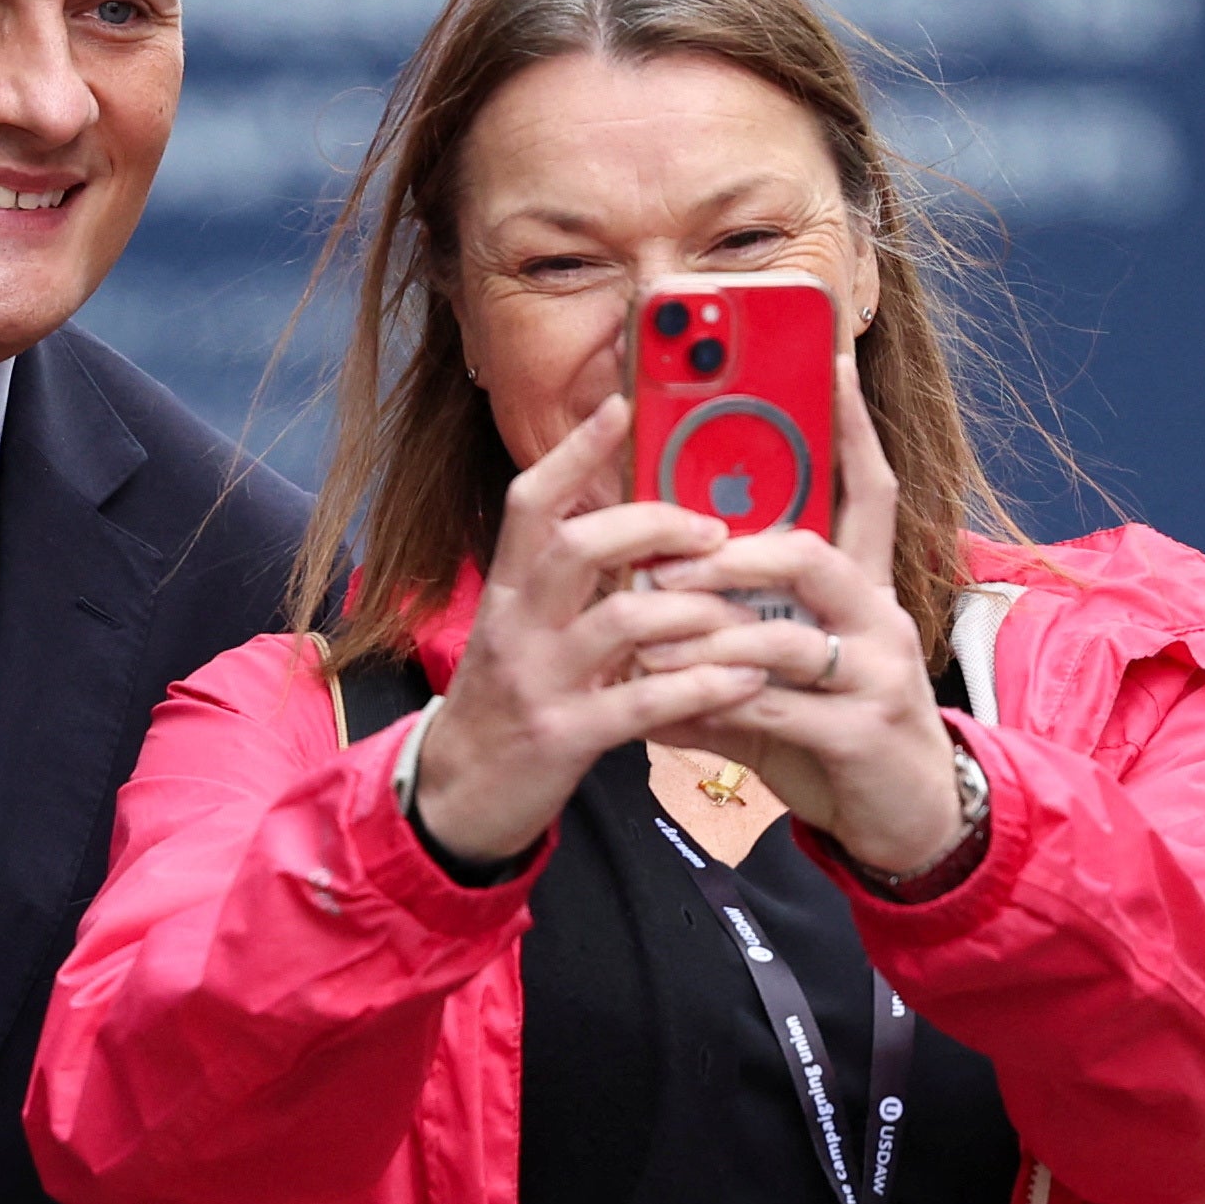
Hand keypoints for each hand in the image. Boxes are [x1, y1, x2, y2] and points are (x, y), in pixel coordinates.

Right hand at [406, 395, 768, 866]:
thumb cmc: (508, 704)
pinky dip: (703, 685)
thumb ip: (569, 585)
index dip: (575, 450)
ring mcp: (538, 682)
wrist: (457, 800)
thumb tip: (635, 527)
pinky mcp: (565, 738)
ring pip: (622, 621)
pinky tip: (747, 678)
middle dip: (655, 525)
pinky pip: (644, 702)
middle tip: (715, 532)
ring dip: (696, 611)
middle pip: (580, 545)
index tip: (622, 403)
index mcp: (509, 591)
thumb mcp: (523, 632)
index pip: (531, 502)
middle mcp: (517, 625)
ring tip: (746, 614)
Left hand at [633, 359, 968, 877]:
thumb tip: (643, 592)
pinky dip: (714, 705)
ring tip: (646, 636)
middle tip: (665, 558)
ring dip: (706, 633)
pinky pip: (775, 708)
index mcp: (865, 587)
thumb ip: (734, 627)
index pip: (869, 489)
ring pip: (785, 634)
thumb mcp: (790, 666)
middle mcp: (880, 616)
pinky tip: (667, 711)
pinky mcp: (862, 731)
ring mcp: (878, 673)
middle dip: (731, 551)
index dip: (852, 424)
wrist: (908, 820)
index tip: (830, 359)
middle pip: (813, 554)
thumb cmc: (836, 728)